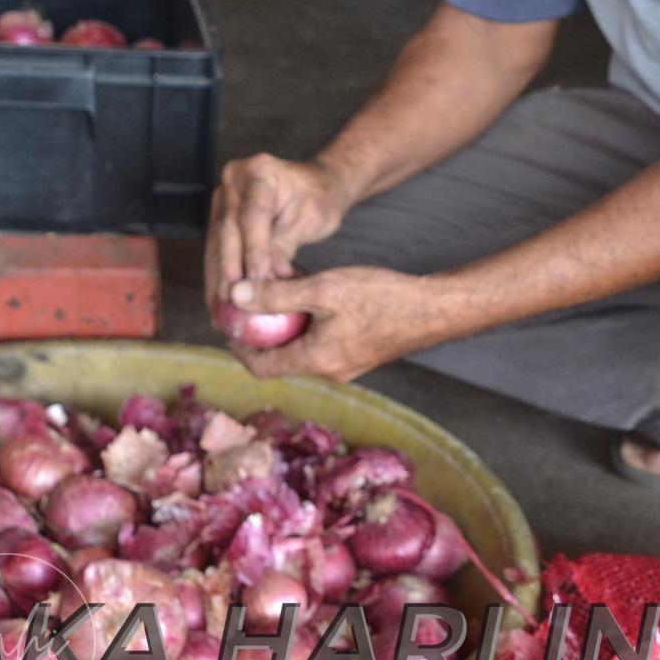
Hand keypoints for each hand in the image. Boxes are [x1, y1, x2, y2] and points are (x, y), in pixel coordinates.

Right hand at [205, 154, 351, 307]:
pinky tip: (219, 298)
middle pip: (228, 228)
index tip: (259, 280)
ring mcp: (223, 194)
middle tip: (235, 300)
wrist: (313, 184)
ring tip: (221, 307)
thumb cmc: (317, 199)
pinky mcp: (219, 212)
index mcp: (260, 172)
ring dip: (218, 276)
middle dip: (230, 268)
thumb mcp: (307, 221)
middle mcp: (234, 179)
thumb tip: (268, 281)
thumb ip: (284, 247)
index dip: (253, 250)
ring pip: (216, 240)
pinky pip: (216, 244)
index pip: (252, 215)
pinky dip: (218, 272)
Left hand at [226, 268, 455, 382]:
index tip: (226, 323)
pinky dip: (308, 324)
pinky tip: (310, 294)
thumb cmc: (381, 297)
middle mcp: (328, 371)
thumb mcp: (324, 289)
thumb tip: (236, 296)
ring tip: (279, 290)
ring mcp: (346, 365)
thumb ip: (278, 294)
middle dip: (261, 330)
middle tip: (250, 301)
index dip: (238, 346)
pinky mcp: (358, 355)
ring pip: (301, 347)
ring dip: (286, 324)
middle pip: (279, 357)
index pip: (260, 366)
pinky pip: (321, 343)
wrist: (433, 309)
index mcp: (315, 360)